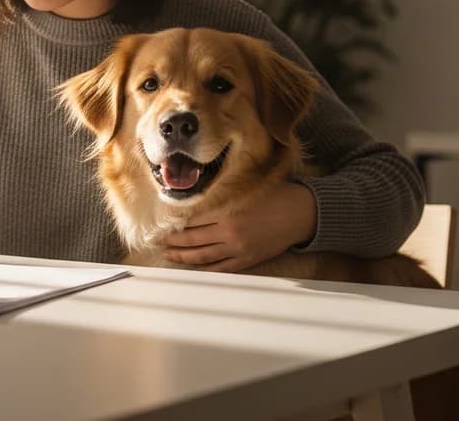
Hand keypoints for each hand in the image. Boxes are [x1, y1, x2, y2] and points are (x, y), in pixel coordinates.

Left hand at [162, 182, 316, 272]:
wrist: (301, 214)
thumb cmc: (276, 196)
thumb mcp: (247, 190)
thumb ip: (224, 195)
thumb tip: (200, 199)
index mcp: (228, 213)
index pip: (193, 221)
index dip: (176, 224)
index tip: (162, 224)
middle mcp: (229, 233)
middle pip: (193, 240)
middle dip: (173, 242)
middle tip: (157, 242)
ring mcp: (238, 249)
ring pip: (203, 256)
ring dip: (184, 257)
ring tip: (169, 255)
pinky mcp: (247, 260)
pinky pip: (221, 268)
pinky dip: (206, 269)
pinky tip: (194, 268)